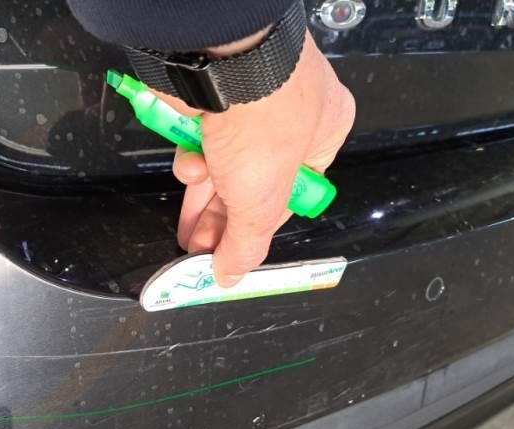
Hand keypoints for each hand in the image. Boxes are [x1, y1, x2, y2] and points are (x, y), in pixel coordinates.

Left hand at [165, 31, 354, 286]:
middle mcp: (288, 117)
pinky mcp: (210, 99)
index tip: (237, 253)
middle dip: (223, 222)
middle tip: (203, 250)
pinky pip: (199, 139)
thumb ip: (247, 244)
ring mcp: (247, 106)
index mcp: (323, 135)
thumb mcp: (262, 204)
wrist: (221, 69)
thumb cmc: (265, 121)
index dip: (260, 228)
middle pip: (251, 185)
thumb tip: (233, 275)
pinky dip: (192, 158)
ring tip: (189, 229)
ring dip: (203, 196)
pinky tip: (192, 166)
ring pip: (221, 164)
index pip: (292, 197)